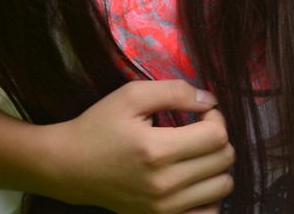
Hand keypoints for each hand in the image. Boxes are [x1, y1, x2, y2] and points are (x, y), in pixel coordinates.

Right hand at [44, 79, 234, 213]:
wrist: (69, 166)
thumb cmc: (98, 126)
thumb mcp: (130, 96)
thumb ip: (174, 91)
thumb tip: (209, 100)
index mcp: (156, 150)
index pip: (216, 135)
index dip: (215, 116)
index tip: (199, 111)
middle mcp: (164, 184)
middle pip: (224, 160)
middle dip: (218, 137)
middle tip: (198, 128)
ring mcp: (164, 208)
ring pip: (222, 186)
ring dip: (217, 164)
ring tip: (196, 151)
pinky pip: (209, 213)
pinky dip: (210, 194)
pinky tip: (194, 177)